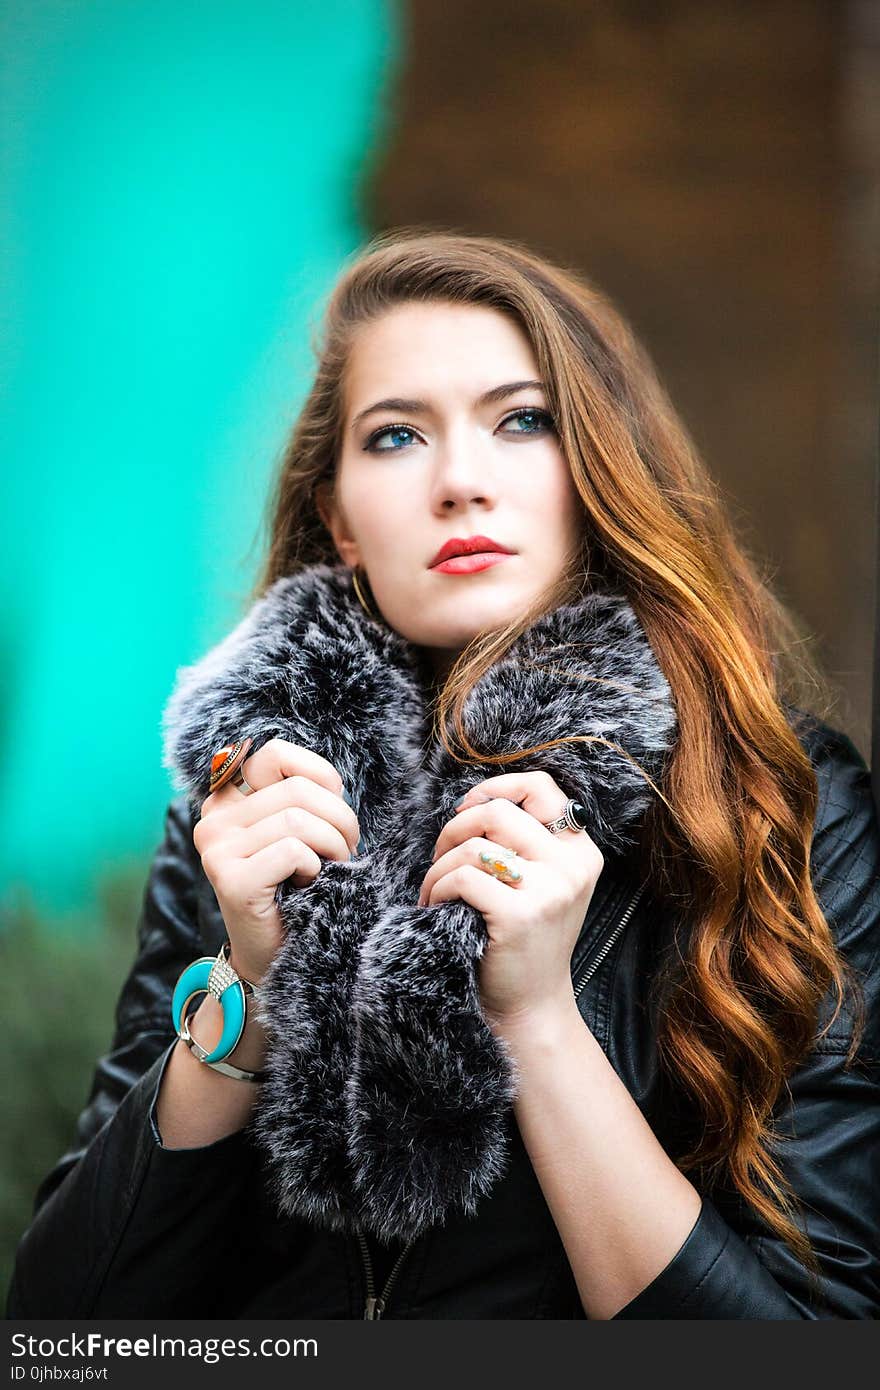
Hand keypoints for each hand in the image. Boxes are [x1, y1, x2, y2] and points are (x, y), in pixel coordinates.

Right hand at [193, 738, 359, 986]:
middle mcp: (213, 818)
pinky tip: (308, 884)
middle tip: (345, 849)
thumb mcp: (297, 831)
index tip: (333, 808)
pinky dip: (315, 867)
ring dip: (332, 845)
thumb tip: (329, 782)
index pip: (275, 754)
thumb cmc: (294, 886)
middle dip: (339, 818)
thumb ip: (301, 797)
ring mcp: (216, 849)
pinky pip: (292, 851)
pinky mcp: (230, 879)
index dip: (320, 776)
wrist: (273, 954)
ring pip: (297, 820)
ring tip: (330, 867)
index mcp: (227, 798)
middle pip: (296, 789)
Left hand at [417, 771, 603, 1032]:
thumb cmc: (525, 941)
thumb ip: (526, 843)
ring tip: (434, 891)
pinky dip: (437, 889)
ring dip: (439, 867)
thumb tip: (474, 802)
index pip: (541, 788)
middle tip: (441, 857)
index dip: (496, 787)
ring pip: (474, 846)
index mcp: (581, 852)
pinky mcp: (519, 915)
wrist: (531, 1006)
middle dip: (455, 829)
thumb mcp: (544, 884)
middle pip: (497, 812)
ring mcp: (549, 891)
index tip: (467, 810)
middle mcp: (572, 867)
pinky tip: (436, 907)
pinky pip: (462, 878)